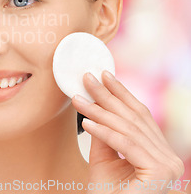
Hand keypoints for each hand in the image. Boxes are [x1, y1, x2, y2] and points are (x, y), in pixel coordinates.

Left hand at [72, 70, 185, 193]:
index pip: (138, 116)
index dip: (120, 93)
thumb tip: (95, 104)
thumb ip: (103, 134)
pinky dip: (104, 132)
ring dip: (99, 111)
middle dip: (107, 96)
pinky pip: (125, 145)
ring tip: (78, 98)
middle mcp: (169, 158)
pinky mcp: (159, 173)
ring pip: (126, 129)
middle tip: (87, 78)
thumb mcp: (102, 159)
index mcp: (158, 153)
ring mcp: (168, 166)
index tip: (103, 74)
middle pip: (133, 119)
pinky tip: (86, 122)